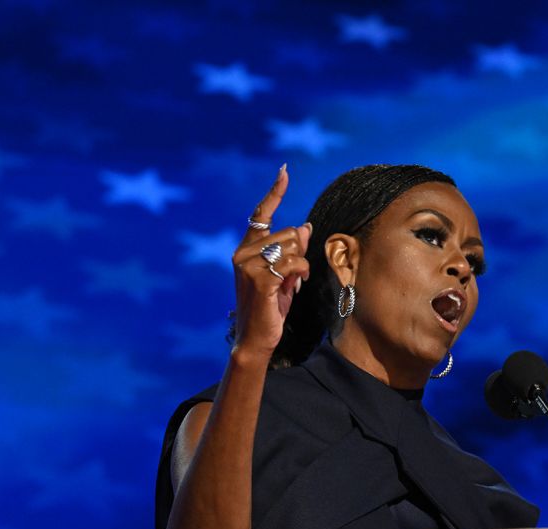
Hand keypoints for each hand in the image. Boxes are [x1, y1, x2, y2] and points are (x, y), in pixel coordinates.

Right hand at [230, 164, 311, 357]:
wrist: (256, 338)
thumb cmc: (269, 308)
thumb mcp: (282, 275)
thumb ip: (290, 251)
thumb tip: (304, 226)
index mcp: (245, 249)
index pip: (261, 214)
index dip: (274, 192)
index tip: (284, 172)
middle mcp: (243, 253)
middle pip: (288, 233)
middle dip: (299, 252)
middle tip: (295, 275)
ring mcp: (249, 265)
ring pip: (292, 247)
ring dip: (302, 265)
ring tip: (294, 282)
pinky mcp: (260, 279)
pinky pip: (294, 263)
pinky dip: (302, 274)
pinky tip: (296, 287)